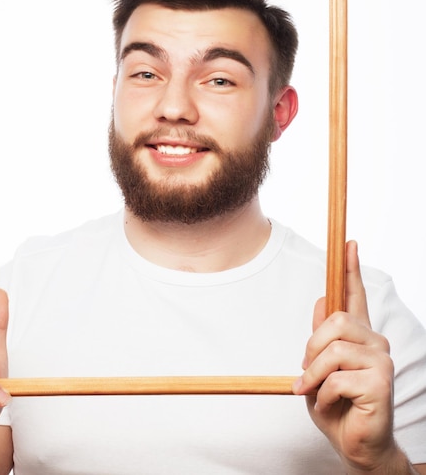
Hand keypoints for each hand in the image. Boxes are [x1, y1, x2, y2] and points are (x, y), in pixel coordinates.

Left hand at [293, 241, 397, 471]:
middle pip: (336, 321)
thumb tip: (321, 302)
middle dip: (311, 347)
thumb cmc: (338, 405)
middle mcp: (376, 344)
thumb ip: (322, 338)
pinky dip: (323, 395)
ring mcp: (381, 363)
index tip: (349, 243)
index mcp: (360, 337)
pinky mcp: (381, 384)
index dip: (352, 268)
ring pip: (333, 350)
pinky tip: (331, 405)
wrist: (355, 445)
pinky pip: (336, 379)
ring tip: (313, 392)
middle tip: (306, 372)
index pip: (356, 296)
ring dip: (313, 375)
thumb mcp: (319, 368)